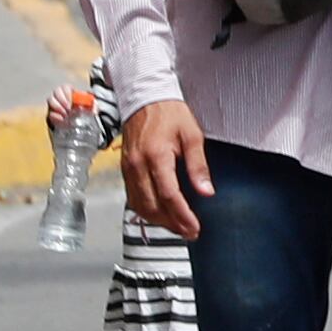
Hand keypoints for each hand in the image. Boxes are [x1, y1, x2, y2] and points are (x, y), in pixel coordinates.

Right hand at [117, 98, 211, 237]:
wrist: (145, 98)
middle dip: (171, 224)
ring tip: (178, 227)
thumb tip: (206, 192)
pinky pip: (133, 197)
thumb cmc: (170, 113)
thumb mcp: (192, 135)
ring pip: (140, 205)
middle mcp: (138, 165)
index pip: (169, 195)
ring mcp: (128, 168)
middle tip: (189, 232)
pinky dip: (146, 210)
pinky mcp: (125, 169)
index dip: (182, 215)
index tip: (194, 227)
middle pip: (152, 206)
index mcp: (156, 156)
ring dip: (158, 220)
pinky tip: (160, 214)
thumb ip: (198, 166)